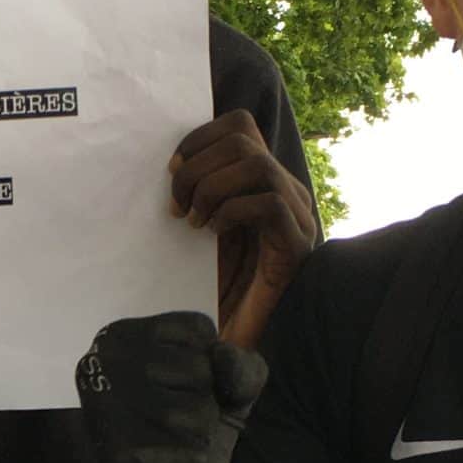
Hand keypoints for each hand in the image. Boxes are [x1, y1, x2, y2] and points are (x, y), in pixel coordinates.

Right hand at [75, 312, 267, 462]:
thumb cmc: (180, 445)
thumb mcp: (224, 395)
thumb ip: (241, 367)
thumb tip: (224, 359)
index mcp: (122, 335)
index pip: (199, 331)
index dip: (206, 372)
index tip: (174, 395)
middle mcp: (103, 360)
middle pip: (199, 371)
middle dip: (200, 409)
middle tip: (166, 431)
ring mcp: (104, 405)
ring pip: (197, 414)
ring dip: (194, 444)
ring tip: (163, 453)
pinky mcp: (117, 453)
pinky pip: (190, 455)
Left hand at [169, 111, 317, 351]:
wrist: (247, 338)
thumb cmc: (221, 286)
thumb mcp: (202, 229)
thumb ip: (194, 194)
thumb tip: (164, 166)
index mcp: (262, 180)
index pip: (237, 124)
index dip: (198, 137)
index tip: (170, 170)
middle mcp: (285, 190)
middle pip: (242, 137)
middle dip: (197, 166)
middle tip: (176, 206)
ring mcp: (296, 215)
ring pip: (257, 164)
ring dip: (212, 187)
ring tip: (194, 220)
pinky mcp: (297, 244)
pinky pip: (269, 203)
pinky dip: (232, 212)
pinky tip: (213, 234)